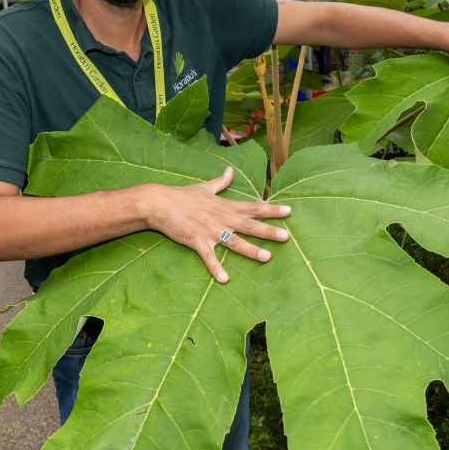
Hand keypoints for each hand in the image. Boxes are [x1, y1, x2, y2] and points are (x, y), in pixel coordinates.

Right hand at [141, 166, 289, 282]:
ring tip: (267, 257)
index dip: (272, 209)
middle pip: (250, 225)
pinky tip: (225, 279)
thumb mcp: (205, 188)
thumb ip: (221, 182)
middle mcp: (222, 218)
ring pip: (234, 241)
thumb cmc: (182, 195)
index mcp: (225, 206)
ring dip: (251, 250)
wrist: (159, 202)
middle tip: (286, 236)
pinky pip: (208, 257)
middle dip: (269, 230)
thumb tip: (230, 170)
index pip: (253, 207)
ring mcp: (210, 230)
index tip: (289, 211)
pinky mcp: (196, 241)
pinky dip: (216, 268)